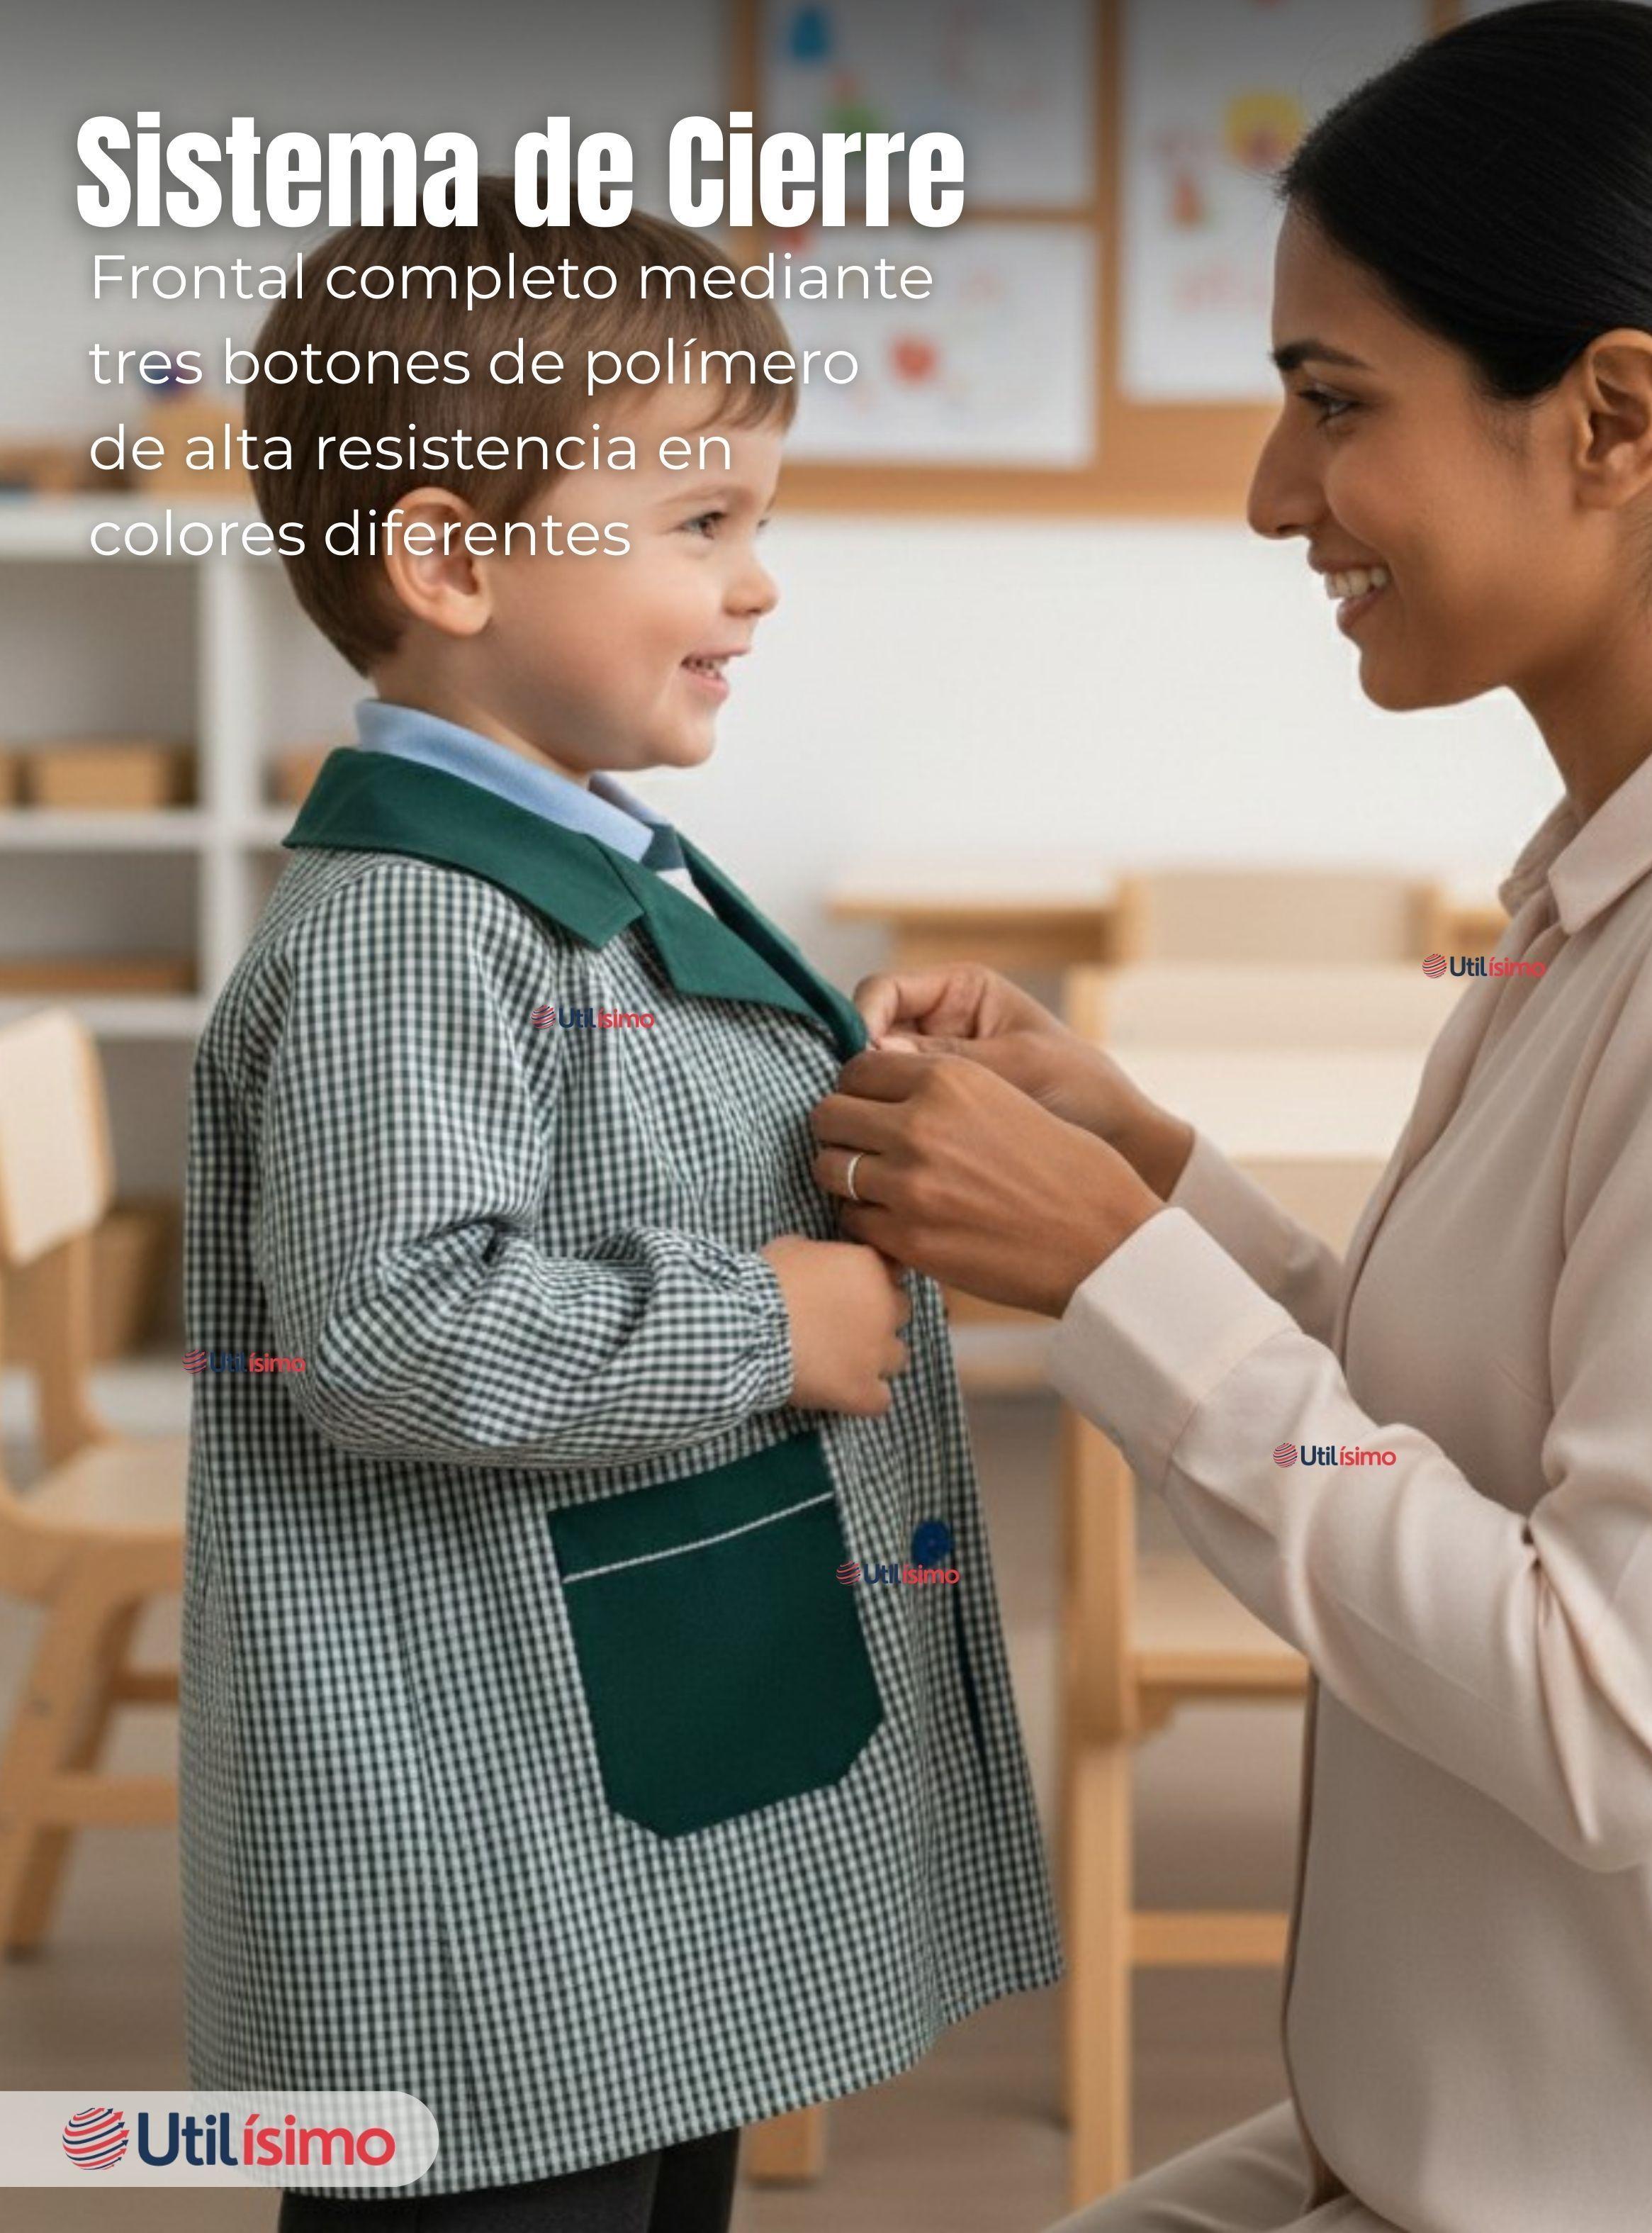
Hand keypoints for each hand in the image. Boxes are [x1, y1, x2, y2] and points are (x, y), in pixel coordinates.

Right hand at [760, 1235, 911, 1416]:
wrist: (750, 1328)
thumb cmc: (767, 1281)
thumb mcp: (795, 1248)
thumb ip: (823, 1256)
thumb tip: (822, 1265)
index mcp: (871, 1268)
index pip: (893, 1273)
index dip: (871, 1283)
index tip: (850, 1291)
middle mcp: (886, 1309)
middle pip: (900, 1312)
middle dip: (878, 1317)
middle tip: (844, 1324)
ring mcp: (879, 1353)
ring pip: (897, 1357)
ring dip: (876, 1357)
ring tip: (843, 1362)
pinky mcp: (865, 1391)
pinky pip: (881, 1400)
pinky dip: (865, 1396)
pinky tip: (843, 1392)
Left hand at [809, 1049, 1162, 1317]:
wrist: (1105, 1242)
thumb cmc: (1069, 1169)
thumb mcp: (1007, 1098)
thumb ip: (943, 1089)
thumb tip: (884, 1087)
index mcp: (949, 1078)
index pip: (858, 1067)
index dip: (859, 1088)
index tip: (871, 1106)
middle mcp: (920, 1125)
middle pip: (829, 1113)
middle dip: (841, 1129)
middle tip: (865, 1148)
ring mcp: (909, 1185)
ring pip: (829, 1168)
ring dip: (846, 1175)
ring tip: (878, 1186)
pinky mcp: (908, 1239)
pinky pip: (851, 1220)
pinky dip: (865, 1221)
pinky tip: (896, 1222)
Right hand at [854, 963, 1192, 1197]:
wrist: (1119, 1144)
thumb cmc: (1082, 1089)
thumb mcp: (1020, 1066)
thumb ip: (949, 1057)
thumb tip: (874, 1055)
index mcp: (960, 992)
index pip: (884, 992)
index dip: (862, 1019)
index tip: (863, 1056)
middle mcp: (937, 1025)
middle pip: (866, 1037)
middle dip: (855, 1068)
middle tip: (853, 1106)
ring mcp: (931, 1074)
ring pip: (871, 1082)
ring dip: (864, 1106)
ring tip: (862, 1135)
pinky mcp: (930, 1118)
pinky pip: (890, 1116)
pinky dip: (881, 1133)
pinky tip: (879, 1156)